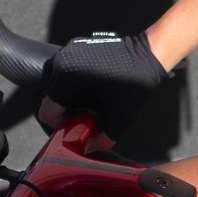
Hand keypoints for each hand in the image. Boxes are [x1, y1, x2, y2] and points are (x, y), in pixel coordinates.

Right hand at [38, 31, 169, 143]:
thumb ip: (104, 139)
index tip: (75, 127)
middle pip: (51, 98)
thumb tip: (89, 148)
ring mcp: (69, 51)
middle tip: (84, 118)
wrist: (150, 53)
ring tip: (90, 103)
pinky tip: (93, 90)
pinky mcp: (77, 47)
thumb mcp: (122, 118)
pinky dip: (74, 84)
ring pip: (58, 85)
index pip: (47, 110)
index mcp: (68, 76)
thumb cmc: (137, 81)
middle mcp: (63, 60)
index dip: (59, 125)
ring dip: (69, 98)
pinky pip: (67, 73)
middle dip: (65, 112)